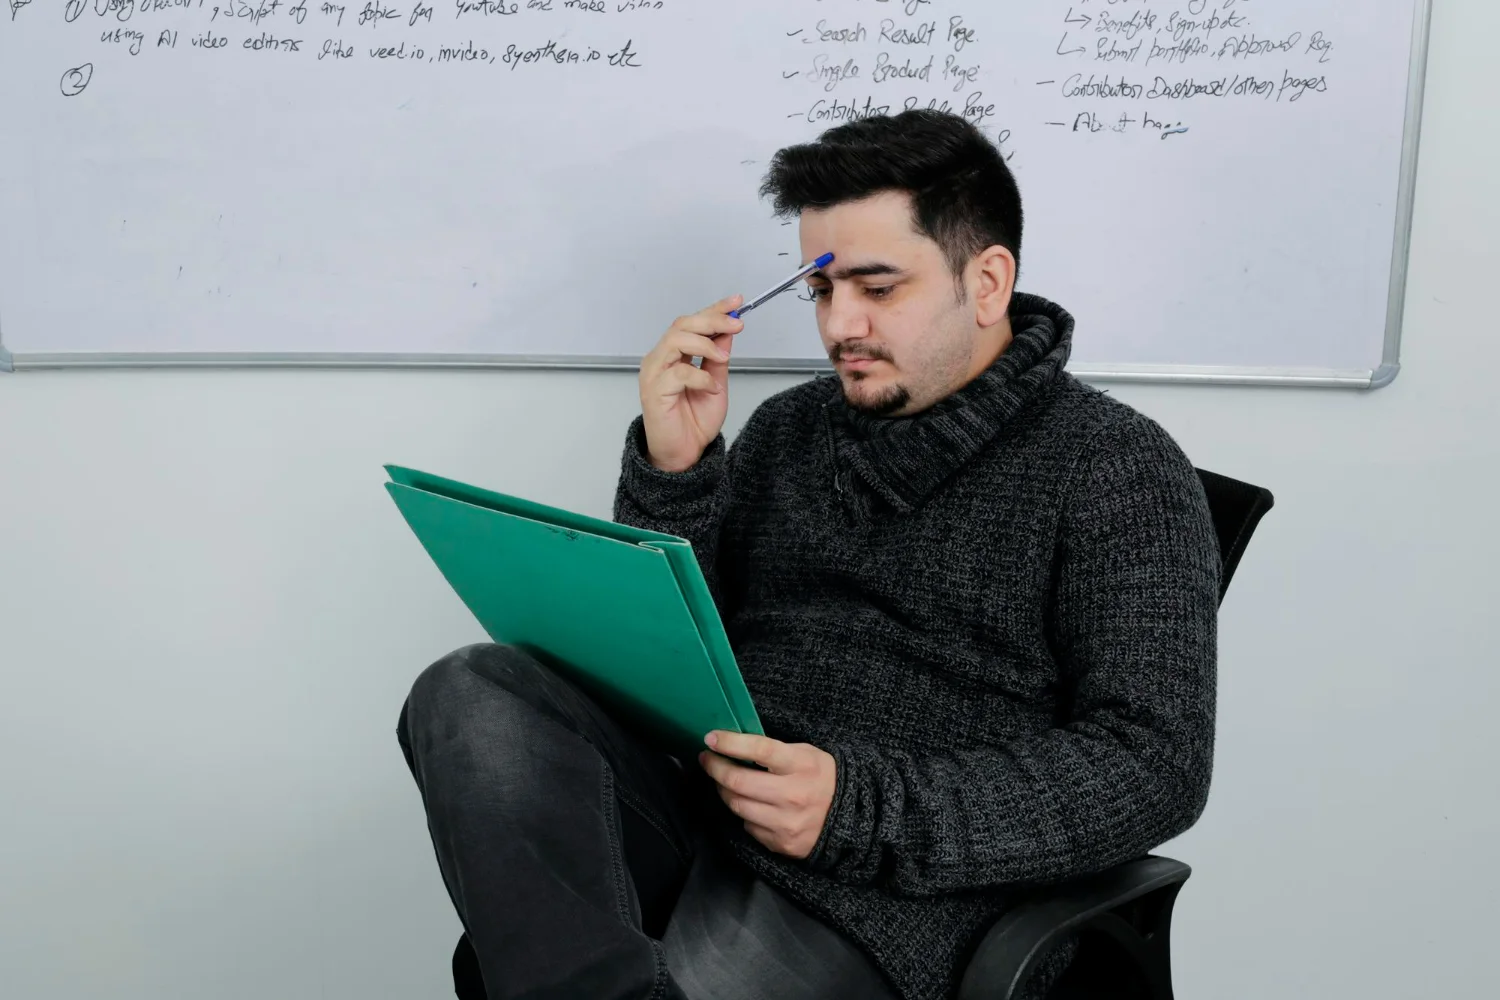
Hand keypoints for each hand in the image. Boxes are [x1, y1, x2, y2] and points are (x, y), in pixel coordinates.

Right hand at [638, 295, 744, 473]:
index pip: (691, 323)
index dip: (714, 309)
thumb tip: (728, 330)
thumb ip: (718, 357)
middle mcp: (659, 360)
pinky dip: (701, 376)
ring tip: (723, 357)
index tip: (736, 302)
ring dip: (705, 344)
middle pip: (681, 325)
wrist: (685, 454)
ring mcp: (654, 374)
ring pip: (676, 341)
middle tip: (735, 325)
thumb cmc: (694, 422)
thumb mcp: (716, 382)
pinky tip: (712, 387)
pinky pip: (678, 373)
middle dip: (712, 320)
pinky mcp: (654, 392)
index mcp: (672, 355)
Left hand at [698, 730, 836, 859]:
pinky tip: (749, 804)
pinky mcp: (781, 843)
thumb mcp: (807, 754)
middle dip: (715, 768)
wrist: (852, 818)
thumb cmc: (823, 779)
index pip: (758, 749)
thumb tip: (735, 746)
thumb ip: (775, 750)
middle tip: (708, 759)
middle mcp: (792, 795)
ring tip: (723, 781)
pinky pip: (748, 826)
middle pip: (738, 781)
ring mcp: (786, 822)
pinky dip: (744, 813)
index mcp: (801, 765)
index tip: (711, 738)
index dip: (730, 743)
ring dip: (724, 791)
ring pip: (737, 806)